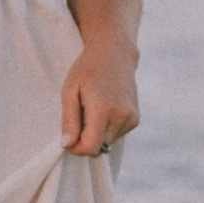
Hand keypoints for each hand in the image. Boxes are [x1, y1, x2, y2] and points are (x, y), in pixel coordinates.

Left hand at [61, 41, 139, 158]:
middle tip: (79, 116)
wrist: (115, 54)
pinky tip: (105, 109)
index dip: (76, 148)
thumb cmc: (87, 69)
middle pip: (99, 147)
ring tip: (93, 109)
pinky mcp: (135, 119)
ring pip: (107, 142)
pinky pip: (116, 135)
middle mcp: (121, 116)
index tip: (69, 137)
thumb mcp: (70, 91)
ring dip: (96, 133)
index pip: (91, 148)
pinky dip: (107, 128)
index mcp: (103, 109)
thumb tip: (67, 145)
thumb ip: (69, 120)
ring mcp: (131, 118)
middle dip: (85, 139)